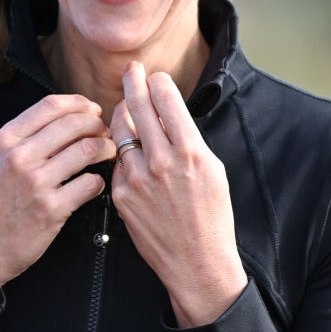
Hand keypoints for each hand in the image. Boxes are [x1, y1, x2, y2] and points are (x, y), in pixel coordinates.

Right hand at [0, 94, 115, 311]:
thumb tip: (64, 118)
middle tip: (105, 133)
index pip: (51, 105)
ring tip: (108, 154)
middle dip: (98, 125)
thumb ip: (23, 138)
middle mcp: (19, 157)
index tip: (92, 110)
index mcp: (5, 140)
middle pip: (74, 123)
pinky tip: (95, 185)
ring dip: (106, 149)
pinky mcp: (50, 209)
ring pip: (87, 149)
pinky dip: (99, 182)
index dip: (79, 103)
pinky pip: (90, 184)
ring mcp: (35, 183)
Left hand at [111, 62, 246, 327]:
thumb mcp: (213, 169)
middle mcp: (161, 161)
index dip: (158, 82)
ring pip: (120, 131)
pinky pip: (117, 162)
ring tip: (126, 108)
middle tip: (130, 70)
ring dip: (122, 115)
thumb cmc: (211, 216)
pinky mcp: (121, 194)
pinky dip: (123, 154)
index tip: (154, 76)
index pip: (166, 99)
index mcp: (190, 150)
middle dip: (133, 81)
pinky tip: (131, 155)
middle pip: (138, 106)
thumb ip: (188, 139)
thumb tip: (168, 113)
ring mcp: (137, 178)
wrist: (197, 261)